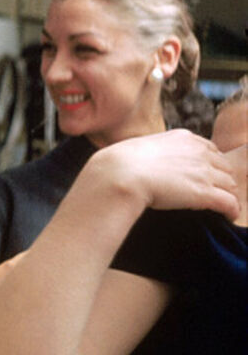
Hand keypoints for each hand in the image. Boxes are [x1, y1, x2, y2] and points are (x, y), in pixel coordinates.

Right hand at [90, 130, 240, 219]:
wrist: (121, 173)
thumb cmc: (122, 164)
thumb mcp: (143, 148)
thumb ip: (156, 152)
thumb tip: (150, 162)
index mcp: (184, 138)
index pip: (211, 150)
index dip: (213, 165)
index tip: (210, 175)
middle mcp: (198, 152)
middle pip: (224, 167)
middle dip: (223, 180)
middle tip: (219, 194)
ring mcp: (203, 172)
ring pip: (230, 185)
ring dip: (229, 196)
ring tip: (226, 208)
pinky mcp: (204, 193)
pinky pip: (229, 202)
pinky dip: (232, 210)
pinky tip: (229, 216)